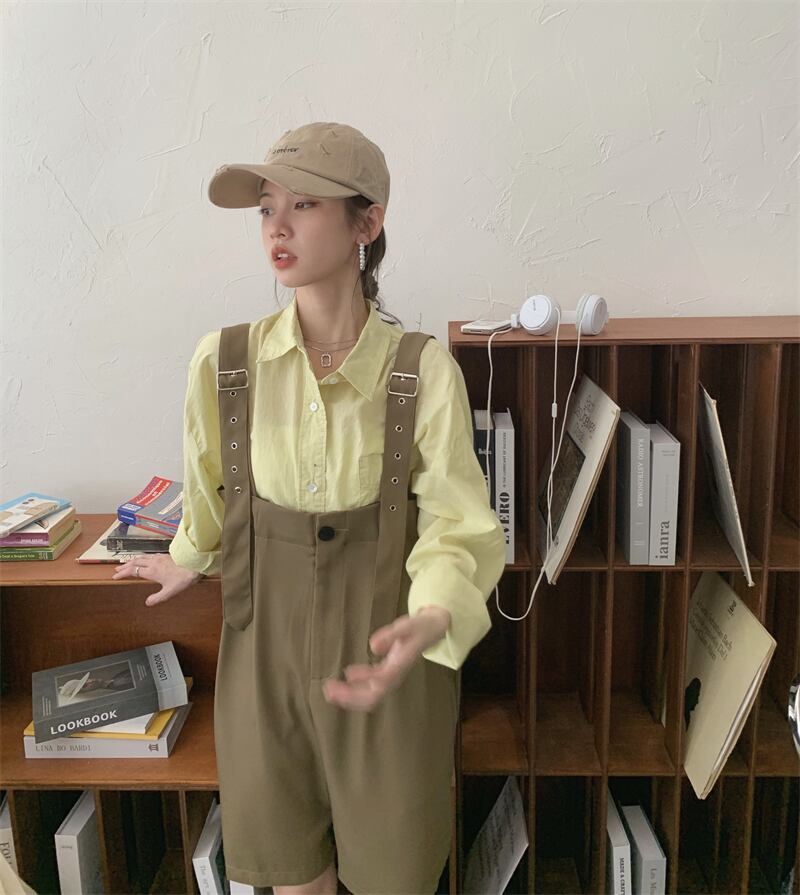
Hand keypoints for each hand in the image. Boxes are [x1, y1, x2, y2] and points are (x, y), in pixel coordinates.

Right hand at [112, 554, 201, 606]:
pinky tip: (145, 559)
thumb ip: (157, 598)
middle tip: (117, 569)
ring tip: (127, 563)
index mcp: (152, 571)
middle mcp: (153, 563)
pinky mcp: (165, 555)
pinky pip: (150, 555)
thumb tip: (147, 603)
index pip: (133, 571)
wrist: (194, 565)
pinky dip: (142, 557)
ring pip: (142, 557)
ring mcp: (159, 557)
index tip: (115, 576)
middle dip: (125, 566)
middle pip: (135, 562)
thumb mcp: (169, 592)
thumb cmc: (183, 578)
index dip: (123, 573)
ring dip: (132, 560)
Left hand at [322, 605, 450, 711]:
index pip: (381, 681)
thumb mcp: (409, 625)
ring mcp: (391, 675)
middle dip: (351, 697)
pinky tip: (346, 677)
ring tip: (330, 689)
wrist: (433, 630)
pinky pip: (371, 685)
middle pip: (373, 695)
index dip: (362, 682)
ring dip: (350, 694)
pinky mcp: (388, 672)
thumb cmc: (420, 627)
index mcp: (400, 665)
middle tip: (328, 690)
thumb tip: (372, 645)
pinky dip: (356, 685)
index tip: (344, 676)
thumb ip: (392, 634)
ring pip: (371, 694)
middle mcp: (395, 674)